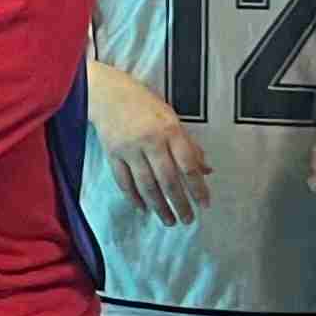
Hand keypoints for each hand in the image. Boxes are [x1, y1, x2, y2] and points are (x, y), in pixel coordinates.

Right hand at [94, 82, 211, 224]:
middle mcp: (150, 141)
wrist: (108, 94)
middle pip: (167, 180)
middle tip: (187, 220)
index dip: (198, 187)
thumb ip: (189, 145)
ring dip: (159, 206)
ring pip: (146, 185)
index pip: (188, 165)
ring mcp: (129, 150)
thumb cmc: (145, 105)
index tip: (205, 204)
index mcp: (170, 131)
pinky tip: (143, 208)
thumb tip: (206, 170)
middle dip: (179, 203)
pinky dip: (134, 197)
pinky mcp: (112, 155)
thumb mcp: (172, 119)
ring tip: (169, 220)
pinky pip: (124, 181)